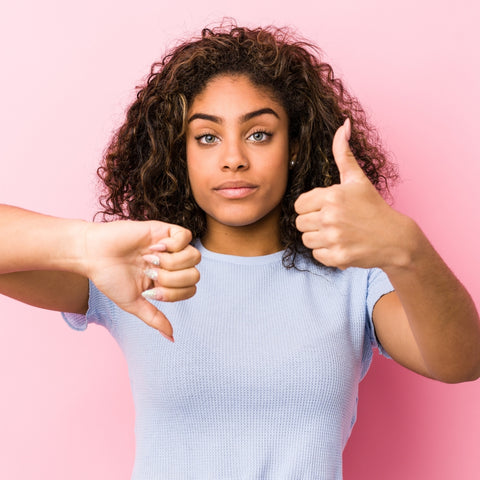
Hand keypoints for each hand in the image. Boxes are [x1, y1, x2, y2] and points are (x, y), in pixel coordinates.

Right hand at [82, 220, 199, 340]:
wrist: (93, 254)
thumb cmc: (110, 278)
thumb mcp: (133, 303)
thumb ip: (154, 318)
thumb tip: (172, 338)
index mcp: (167, 280)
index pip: (190, 290)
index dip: (173, 294)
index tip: (150, 291)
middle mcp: (172, 263)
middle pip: (195, 275)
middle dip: (171, 279)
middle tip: (149, 273)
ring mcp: (170, 246)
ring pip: (194, 257)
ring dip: (172, 262)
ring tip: (151, 259)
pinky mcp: (164, 230)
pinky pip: (186, 236)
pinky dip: (172, 245)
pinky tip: (154, 246)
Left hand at [295, 118, 413, 269]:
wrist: (395, 239)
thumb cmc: (373, 207)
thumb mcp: (357, 179)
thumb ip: (343, 153)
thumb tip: (343, 125)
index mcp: (331, 196)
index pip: (299, 205)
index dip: (309, 207)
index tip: (325, 208)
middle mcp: (331, 217)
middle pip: (300, 223)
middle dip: (312, 223)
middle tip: (331, 222)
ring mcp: (334, 238)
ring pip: (306, 240)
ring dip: (318, 239)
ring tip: (336, 233)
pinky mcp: (338, 257)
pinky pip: (316, 255)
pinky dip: (326, 253)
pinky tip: (341, 245)